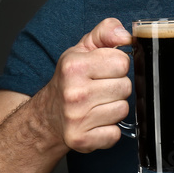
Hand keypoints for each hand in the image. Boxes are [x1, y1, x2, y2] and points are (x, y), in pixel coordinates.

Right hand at [38, 17, 132, 152]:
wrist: (47, 115)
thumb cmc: (70, 80)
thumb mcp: (83, 48)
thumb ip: (106, 32)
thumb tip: (126, 35)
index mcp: (74, 66)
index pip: (122, 62)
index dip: (117, 65)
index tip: (105, 69)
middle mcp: (73, 92)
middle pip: (125, 87)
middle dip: (117, 86)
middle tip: (101, 88)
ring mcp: (77, 118)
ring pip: (123, 110)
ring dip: (114, 107)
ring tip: (98, 104)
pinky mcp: (81, 140)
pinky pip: (114, 134)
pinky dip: (109, 130)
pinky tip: (96, 122)